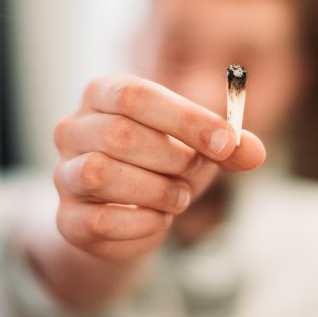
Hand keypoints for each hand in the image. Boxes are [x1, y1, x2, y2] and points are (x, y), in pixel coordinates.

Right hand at [53, 74, 265, 261]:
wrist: (130, 210)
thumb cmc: (164, 162)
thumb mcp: (199, 145)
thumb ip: (227, 146)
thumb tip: (253, 151)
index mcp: (104, 93)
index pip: (136, 95)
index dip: (185, 119)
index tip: (225, 142)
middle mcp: (74, 127)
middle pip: (120, 134)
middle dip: (173, 158)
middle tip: (196, 171)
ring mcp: (63, 173)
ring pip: (102, 174)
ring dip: (158, 190)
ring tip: (179, 195)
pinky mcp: (66, 218)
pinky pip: (99, 221)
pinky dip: (142, 223)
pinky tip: (159, 219)